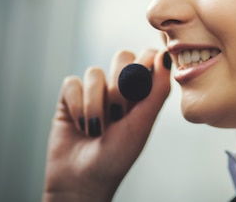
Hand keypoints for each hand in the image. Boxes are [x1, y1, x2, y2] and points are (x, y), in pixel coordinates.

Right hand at [42, 49, 170, 201]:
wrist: (83, 180)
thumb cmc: (118, 156)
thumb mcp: (143, 123)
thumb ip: (157, 89)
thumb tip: (166, 55)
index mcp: (143, 91)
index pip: (148, 55)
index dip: (145, 63)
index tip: (141, 87)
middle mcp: (119, 86)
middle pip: (122, 56)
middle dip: (120, 88)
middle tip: (119, 115)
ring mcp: (94, 90)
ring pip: (94, 72)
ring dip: (96, 105)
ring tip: (98, 129)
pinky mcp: (69, 97)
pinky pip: (72, 84)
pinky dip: (77, 107)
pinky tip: (80, 126)